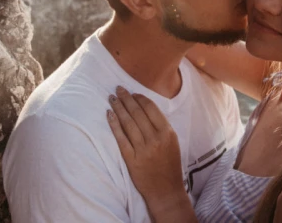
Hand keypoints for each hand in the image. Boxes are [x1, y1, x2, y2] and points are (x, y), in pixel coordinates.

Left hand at [106, 86, 196, 222]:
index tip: (132, 93)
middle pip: (137, 113)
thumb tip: (145, 108)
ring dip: (118, 108)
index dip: (139, 98)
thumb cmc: (169, 165)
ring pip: (128, 123)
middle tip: (118, 89)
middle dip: (126, 99)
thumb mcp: (172, 142)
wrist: (166, 190)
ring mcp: (143, 150)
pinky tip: (109, 114)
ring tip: (112, 98)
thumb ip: (161, 126)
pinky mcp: (132, 160)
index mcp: (167, 133)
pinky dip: (114, 125)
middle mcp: (155, 139)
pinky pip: (121, 138)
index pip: (151, 109)